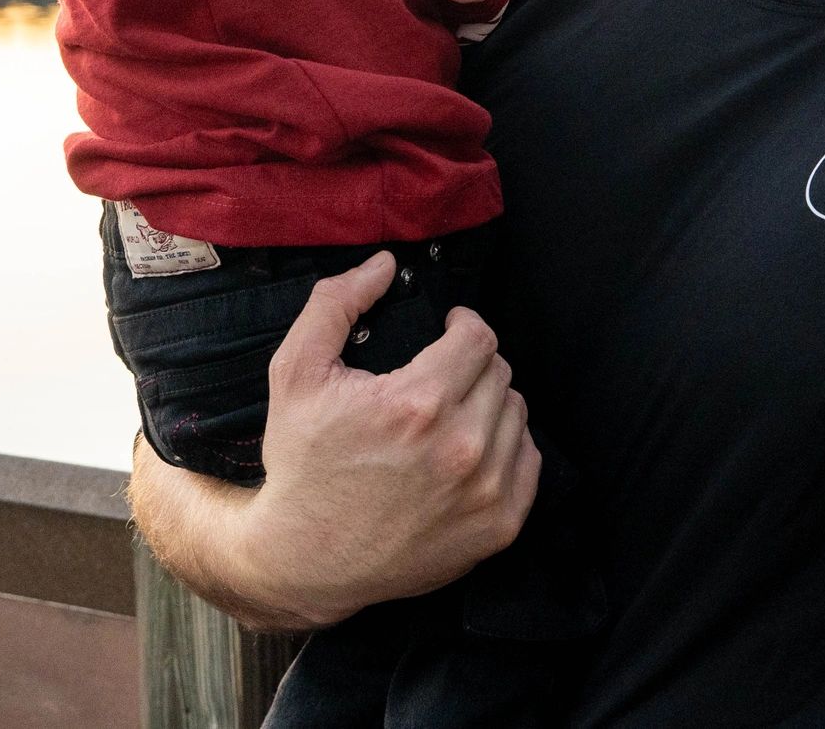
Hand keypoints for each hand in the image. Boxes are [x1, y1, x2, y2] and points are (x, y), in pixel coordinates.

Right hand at [129, 253, 540, 629]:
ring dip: (489, 403)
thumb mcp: (296, 373)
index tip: (446, 333)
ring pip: (516, 412)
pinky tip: (467, 452)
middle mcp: (461, 447)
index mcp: (417, 403)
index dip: (462, 326)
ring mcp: (485, 491)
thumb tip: (384, 265)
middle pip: (499, 372)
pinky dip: (505, 448)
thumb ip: (335, 304)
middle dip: (472, 364)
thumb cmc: (302, 463)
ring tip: (450, 415)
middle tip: (440, 377)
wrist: (308, 559)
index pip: (479, 337)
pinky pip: (528, 460)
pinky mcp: (499, 526)